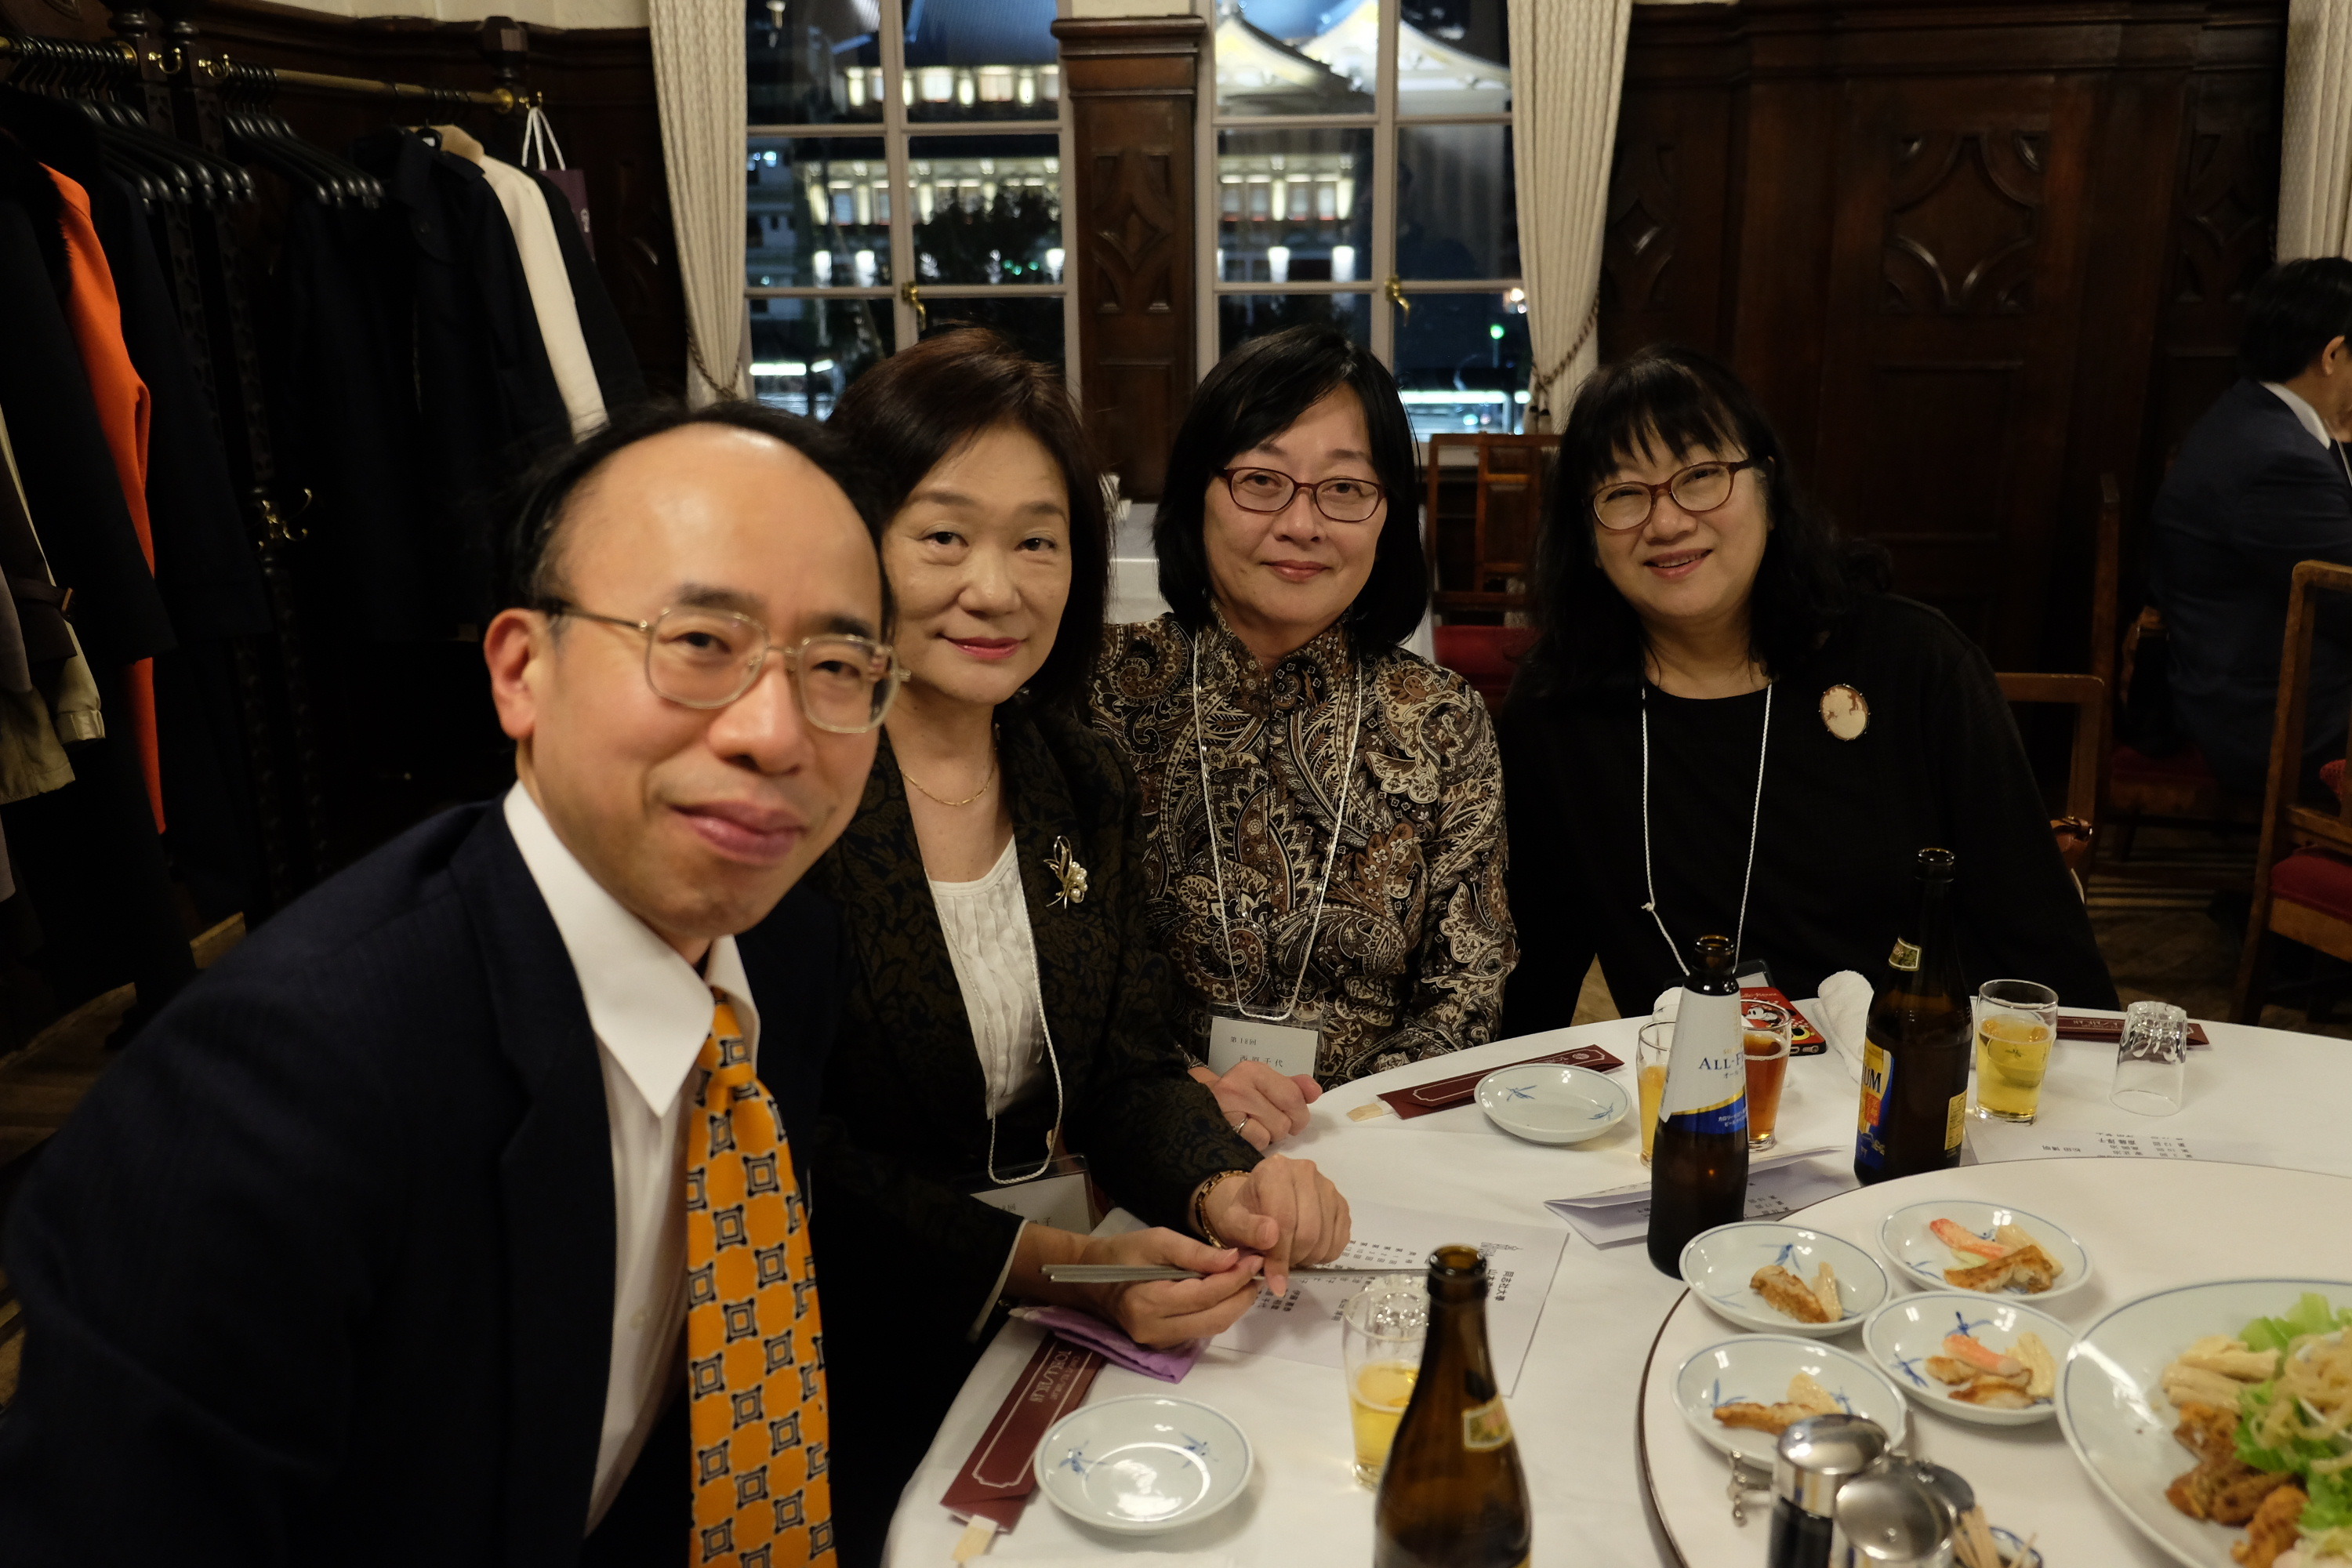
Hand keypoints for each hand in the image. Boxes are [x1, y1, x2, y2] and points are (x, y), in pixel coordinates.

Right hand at [1074, 1227, 1265, 1347]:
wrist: (1092, 1279)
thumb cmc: (1123, 1254)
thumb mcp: (1157, 1241)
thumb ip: (1195, 1253)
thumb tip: (1233, 1260)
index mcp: (1149, 1304)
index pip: (1205, 1295)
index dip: (1234, 1278)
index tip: (1254, 1258)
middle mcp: (1155, 1331)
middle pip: (1215, 1319)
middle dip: (1241, 1295)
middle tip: (1256, 1270)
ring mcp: (1159, 1343)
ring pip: (1211, 1328)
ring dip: (1234, 1304)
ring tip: (1245, 1278)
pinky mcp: (1164, 1345)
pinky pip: (1201, 1330)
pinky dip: (1219, 1311)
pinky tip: (1226, 1291)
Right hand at [1191, 1062, 1319, 1149]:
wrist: (1197, 1111)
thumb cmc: (1237, 1100)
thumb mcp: (1264, 1087)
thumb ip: (1292, 1087)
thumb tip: (1315, 1091)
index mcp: (1253, 1070)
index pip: (1294, 1096)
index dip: (1299, 1113)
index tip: (1291, 1116)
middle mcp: (1239, 1085)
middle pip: (1288, 1118)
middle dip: (1286, 1126)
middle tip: (1272, 1124)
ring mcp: (1229, 1107)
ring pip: (1275, 1133)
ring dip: (1270, 1136)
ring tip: (1253, 1127)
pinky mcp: (1225, 1128)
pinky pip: (1259, 1143)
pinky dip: (1256, 1144)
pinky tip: (1243, 1136)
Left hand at [1200, 1154, 1349, 1295]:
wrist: (1258, 1204)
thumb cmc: (1243, 1214)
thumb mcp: (1232, 1222)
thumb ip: (1247, 1230)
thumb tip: (1271, 1237)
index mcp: (1275, 1170)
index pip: (1284, 1219)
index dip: (1280, 1255)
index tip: (1274, 1281)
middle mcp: (1305, 1171)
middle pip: (1309, 1231)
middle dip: (1294, 1258)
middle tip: (1280, 1266)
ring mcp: (1327, 1186)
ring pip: (1325, 1237)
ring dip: (1308, 1258)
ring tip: (1290, 1257)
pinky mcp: (1341, 1203)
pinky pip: (1340, 1239)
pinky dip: (1324, 1254)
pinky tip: (1306, 1251)